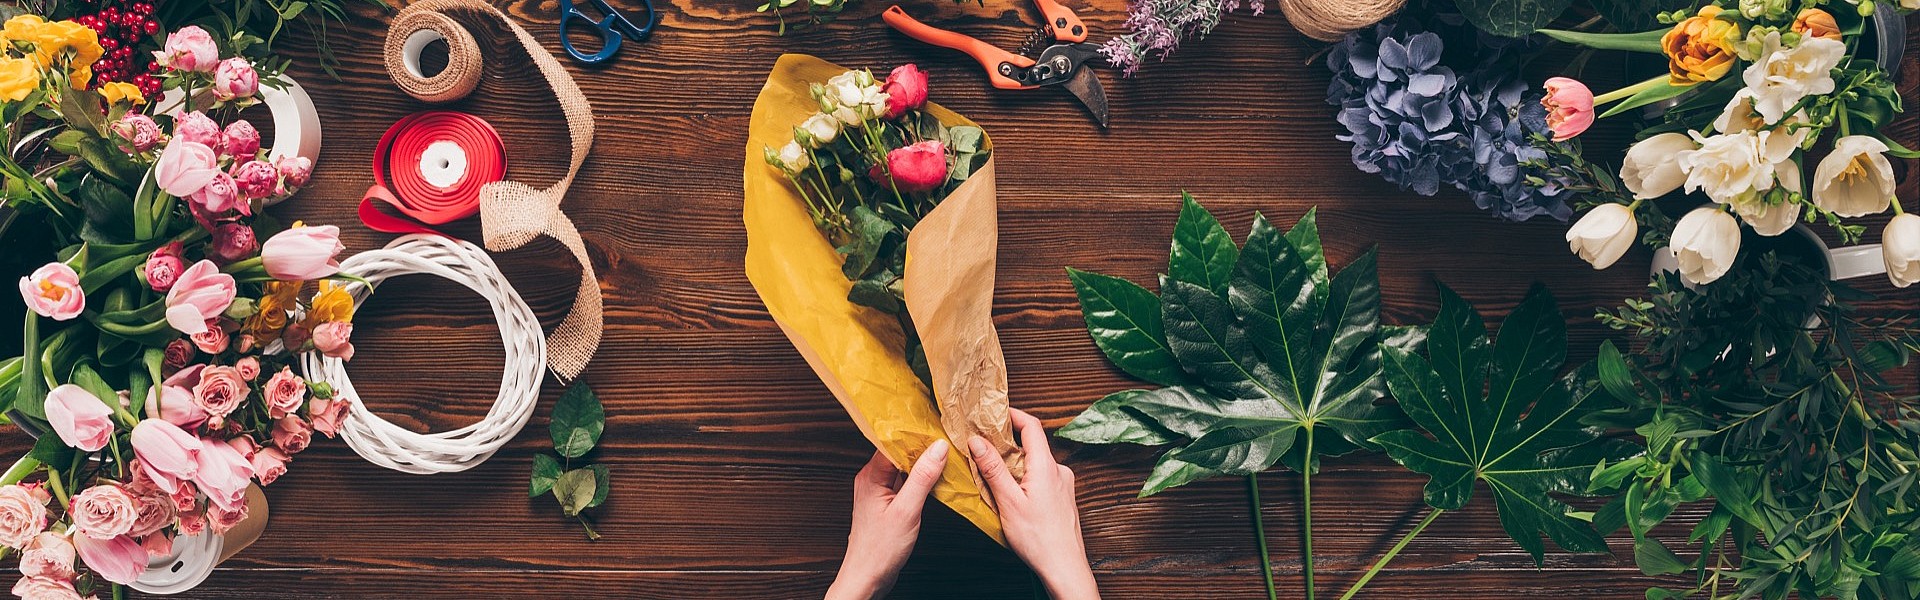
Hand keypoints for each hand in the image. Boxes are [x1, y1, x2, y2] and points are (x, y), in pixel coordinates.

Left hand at [825, 439, 948, 599]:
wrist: (867, 577)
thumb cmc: (880, 549)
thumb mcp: (907, 510)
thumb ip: (923, 477)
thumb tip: (938, 448)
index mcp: (870, 475)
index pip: (893, 442)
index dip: (915, 433)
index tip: (936, 425)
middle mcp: (871, 479)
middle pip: (899, 452)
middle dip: (921, 445)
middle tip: (945, 437)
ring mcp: (878, 491)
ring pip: (902, 467)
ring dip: (921, 462)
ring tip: (943, 454)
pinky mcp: (886, 502)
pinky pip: (903, 481)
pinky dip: (919, 478)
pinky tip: (934, 478)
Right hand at [968, 409, 1098, 599]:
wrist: (1064, 567)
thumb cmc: (1038, 539)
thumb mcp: (1008, 502)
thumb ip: (993, 469)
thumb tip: (977, 441)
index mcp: (1047, 467)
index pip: (1032, 426)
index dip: (1012, 415)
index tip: (993, 414)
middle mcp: (1059, 471)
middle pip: (1033, 444)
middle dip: (1008, 443)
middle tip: (985, 447)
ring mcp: (1064, 485)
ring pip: (1036, 463)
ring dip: (1015, 464)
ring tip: (994, 476)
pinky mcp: (1063, 498)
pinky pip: (1042, 478)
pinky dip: (1025, 478)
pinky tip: (1012, 495)